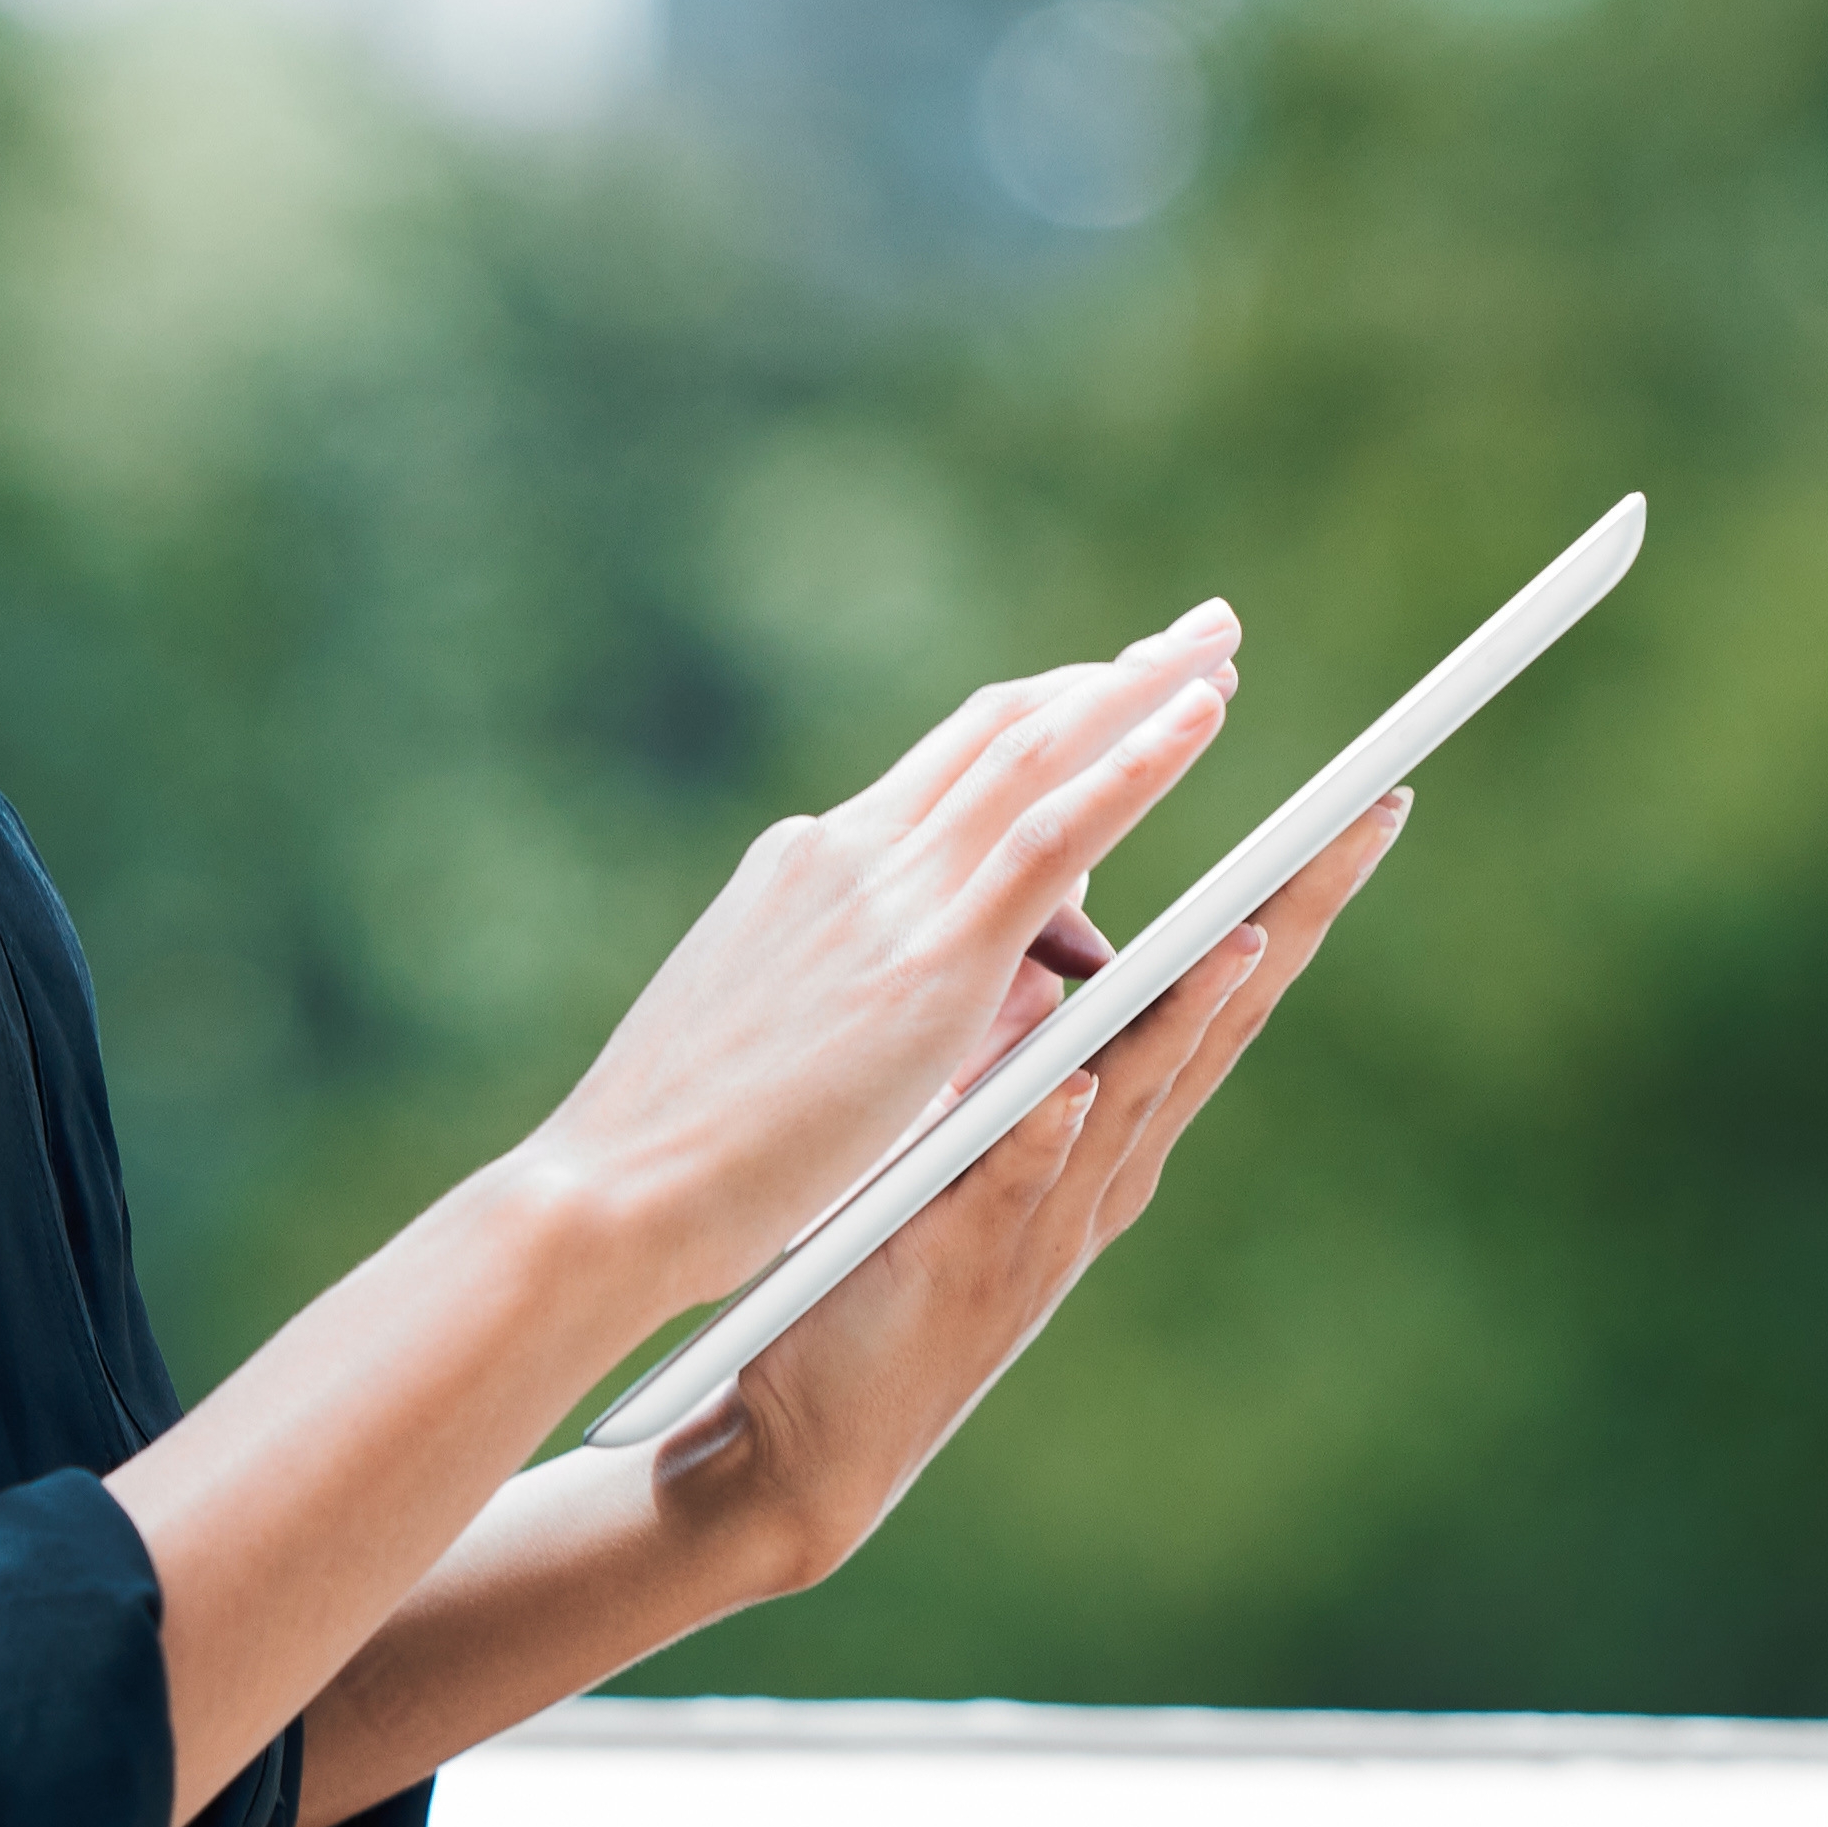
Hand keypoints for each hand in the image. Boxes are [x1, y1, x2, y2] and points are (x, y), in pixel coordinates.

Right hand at [517, 604, 1249, 1300]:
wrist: (609, 1191)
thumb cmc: (679, 1152)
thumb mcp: (783, 1033)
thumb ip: (880, 987)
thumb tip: (993, 974)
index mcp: (805, 870)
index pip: (944, 774)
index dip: (1038, 724)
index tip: (1104, 689)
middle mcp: (845, 853)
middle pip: (999, 730)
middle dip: (1104, 677)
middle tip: (1195, 634)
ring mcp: (884, 895)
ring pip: (1036, 752)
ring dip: (1137, 688)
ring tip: (1218, 647)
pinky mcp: (927, 960)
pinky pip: (1055, 831)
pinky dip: (1135, 759)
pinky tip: (1200, 717)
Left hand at [647, 786, 1407, 1576]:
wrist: (801, 1428)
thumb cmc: (885, 1260)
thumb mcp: (977, 1128)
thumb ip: (1031, 1042)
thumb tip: (1072, 939)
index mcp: (1114, 1118)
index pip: (1224, 981)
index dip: (1294, 890)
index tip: (1368, 799)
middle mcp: (1106, 1165)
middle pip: (1220, 1021)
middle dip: (1296, 917)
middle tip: (1370, 821)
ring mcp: (1044, 1221)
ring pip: (1134, 1098)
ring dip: (1188, 1018)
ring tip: (1242, 935)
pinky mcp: (961, 1267)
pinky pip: (1009, 1188)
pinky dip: (1043, 1137)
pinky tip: (1069, 1087)